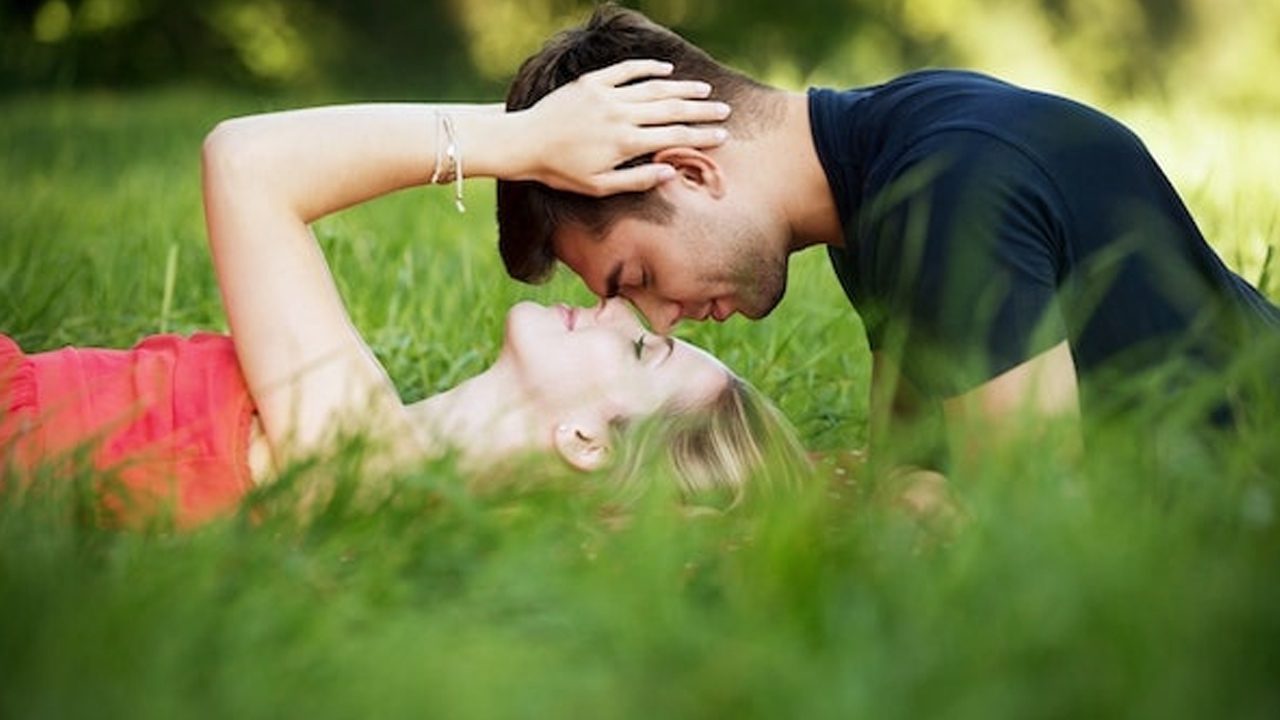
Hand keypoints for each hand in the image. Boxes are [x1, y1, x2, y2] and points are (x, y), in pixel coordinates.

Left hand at [517, 59, 731, 195]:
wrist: (524, 143)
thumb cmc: (561, 171)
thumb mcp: (600, 186)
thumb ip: (637, 179)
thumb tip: (671, 171)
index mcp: (626, 143)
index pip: (674, 137)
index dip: (701, 136)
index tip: (723, 135)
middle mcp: (621, 115)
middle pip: (671, 110)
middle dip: (701, 111)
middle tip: (724, 110)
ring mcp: (607, 95)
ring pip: (654, 88)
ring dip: (682, 88)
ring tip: (703, 91)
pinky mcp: (592, 83)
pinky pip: (626, 71)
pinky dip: (648, 68)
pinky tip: (666, 71)